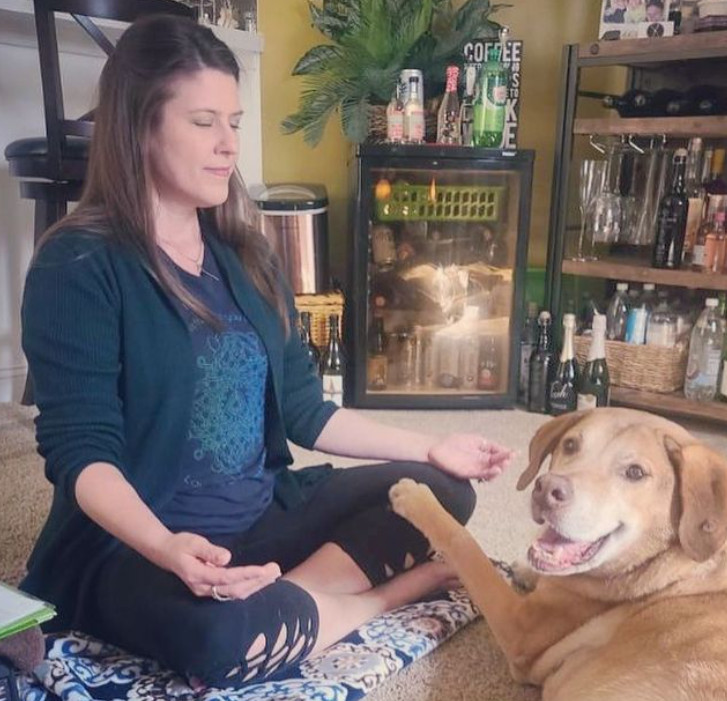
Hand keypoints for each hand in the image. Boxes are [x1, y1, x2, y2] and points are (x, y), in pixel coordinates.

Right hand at [152, 531, 280, 599]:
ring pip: (236, 593)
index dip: (247, 575)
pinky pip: (233, 591)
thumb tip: (226, 558)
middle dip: (257, 581)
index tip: (264, 570)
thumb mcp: (193, 542)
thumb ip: (209, 551)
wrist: (165, 553)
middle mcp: (204, 588)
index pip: (228, 578)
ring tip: (274, 574)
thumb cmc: (180, 545)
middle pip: (235, 589)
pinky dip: (249, 586)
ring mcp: (207, 591)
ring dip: (256, 585)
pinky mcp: (211, 589)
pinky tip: (261, 580)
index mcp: (199, 576)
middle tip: (276, 570)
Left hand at [427, 433, 514, 480]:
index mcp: (483, 455)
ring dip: (499, 470)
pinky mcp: (467, 474)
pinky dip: (489, 473)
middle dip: (505, 462)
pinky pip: (480, 475)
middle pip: (497, 465)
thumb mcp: (476, 440)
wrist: (435, 448)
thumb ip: (490, 445)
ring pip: (490, 472)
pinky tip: (496, 470)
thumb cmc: (453, 443)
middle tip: (510, 458)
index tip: (515, 453)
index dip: (507, 455)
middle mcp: (480, 463)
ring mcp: (474, 469)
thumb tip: (505, 448)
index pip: (498, 456)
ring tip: (504, 465)